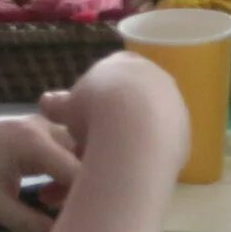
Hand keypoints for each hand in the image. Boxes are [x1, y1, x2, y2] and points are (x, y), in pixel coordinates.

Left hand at [0, 112, 82, 231]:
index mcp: (34, 142)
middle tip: (68, 216)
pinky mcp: (34, 130)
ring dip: (75, 177)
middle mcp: (43, 126)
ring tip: (50, 204)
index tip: (90, 225)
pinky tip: (44, 194)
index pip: (79, 170)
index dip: (89, 198)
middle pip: (86, 154)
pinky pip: (64, 147)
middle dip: (85, 185)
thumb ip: (31, 223)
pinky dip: (63, 169)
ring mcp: (40, 124)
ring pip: (78, 149)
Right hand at [39, 53, 189, 175]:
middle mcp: (155, 77)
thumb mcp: (67, 106)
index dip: (93, 101)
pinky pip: (161, 143)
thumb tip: (46, 102)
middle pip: (132, 101)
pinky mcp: (184, 130)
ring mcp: (173, 102)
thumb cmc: (94, 110)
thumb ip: (59, 103)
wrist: (134, 128)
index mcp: (125, 63)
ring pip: (149, 123)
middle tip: (94, 146)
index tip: (82, 121)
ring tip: (109, 162)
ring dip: (131, 141)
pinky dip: (145, 154)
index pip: (110, 77)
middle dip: (113, 123)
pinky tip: (130, 167)